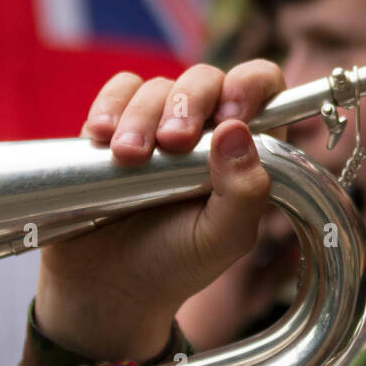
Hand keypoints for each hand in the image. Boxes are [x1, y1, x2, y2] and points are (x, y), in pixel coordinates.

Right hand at [34, 60, 285, 362]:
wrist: (106, 286)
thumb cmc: (176, 263)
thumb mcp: (222, 238)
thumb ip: (245, 192)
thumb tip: (237, 131)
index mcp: (244, 150)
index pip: (263, 88)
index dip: (251, 87)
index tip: (230, 115)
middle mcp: (205, 128)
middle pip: (206, 79)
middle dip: (189, 103)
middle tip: (171, 142)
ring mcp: (158, 123)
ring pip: (158, 86)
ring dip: (143, 115)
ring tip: (128, 157)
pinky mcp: (116, 125)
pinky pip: (118, 92)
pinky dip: (110, 107)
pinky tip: (102, 137)